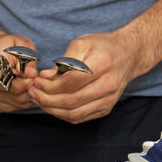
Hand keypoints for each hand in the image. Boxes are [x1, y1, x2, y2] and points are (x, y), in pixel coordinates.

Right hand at [0, 34, 38, 112]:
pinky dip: (23, 101)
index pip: (10, 81)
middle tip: (35, 79)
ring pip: (17, 102)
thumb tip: (32, 74)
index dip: (26, 81)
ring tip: (30, 83)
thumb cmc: (8, 47)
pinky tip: (23, 89)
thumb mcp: (21, 44)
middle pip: (15, 93)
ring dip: (29, 94)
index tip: (34, 75)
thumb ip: (28, 59)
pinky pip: (14, 107)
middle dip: (30, 88)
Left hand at [28, 30, 152, 123]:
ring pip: (73, 114)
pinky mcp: (105, 109)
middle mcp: (108, 85)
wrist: (128, 56)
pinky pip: (79, 118)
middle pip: (70, 101)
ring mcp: (108, 100)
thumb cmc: (103, 47)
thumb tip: (45, 77)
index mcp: (102, 64)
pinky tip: (51, 105)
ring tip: (38, 99)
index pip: (70, 82)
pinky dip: (62, 114)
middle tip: (32, 91)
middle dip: (46, 98)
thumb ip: (63, 61)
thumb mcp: (82, 43)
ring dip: (51, 109)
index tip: (37, 80)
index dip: (50, 84)